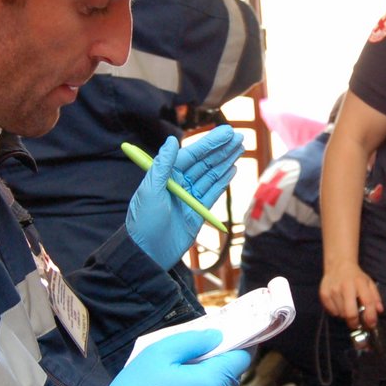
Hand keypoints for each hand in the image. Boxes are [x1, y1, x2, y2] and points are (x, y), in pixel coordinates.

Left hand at [125, 126, 242, 269]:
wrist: (148, 253)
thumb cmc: (144, 221)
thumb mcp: (150, 190)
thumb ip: (163, 165)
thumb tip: (172, 139)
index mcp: (167, 175)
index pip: (191, 154)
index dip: (209, 142)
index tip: (226, 132)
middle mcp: (179, 183)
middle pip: (204, 162)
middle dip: (222, 149)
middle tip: (240, 137)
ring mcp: (190, 196)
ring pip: (211, 175)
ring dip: (225, 162)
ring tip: (241, 149)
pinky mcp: (198, 211)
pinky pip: (213, 193)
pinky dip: (223, 181)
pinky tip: (233, 170)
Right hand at [319, 259, 382, 328]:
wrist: (338, 265)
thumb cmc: (355, 277)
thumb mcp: (369, 283)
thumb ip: (376, 297)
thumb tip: (379, 311)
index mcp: (360, 283)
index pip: (368, 303)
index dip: (371, 317)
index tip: (371, 325)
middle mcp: (346, 286)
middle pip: (350, 313)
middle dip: (355, 323)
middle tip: (357, 324)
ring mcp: (333, 290)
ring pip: (341, 314)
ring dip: (346, 316)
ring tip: (347, 307)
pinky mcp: (324, 294)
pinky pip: (332, 312)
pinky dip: (337, 312)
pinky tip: (339, 304)